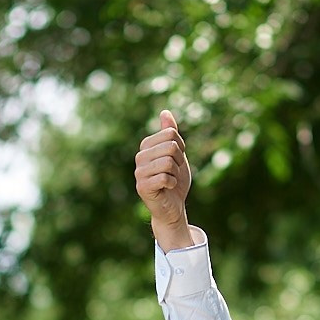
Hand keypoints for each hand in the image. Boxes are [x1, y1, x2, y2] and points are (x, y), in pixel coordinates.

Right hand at [134, 110, 194, 249]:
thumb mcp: (177, 153)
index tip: (176, 160)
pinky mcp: (142, 186)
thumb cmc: (175, 180)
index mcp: (146, 146)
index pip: (171, 133)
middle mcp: (140, 156)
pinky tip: (167, 189)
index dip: (181, 147)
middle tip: (173, 172)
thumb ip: (170, 133)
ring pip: (168, 162)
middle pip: (171, 146)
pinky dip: (172, 184)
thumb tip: (165, 112)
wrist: (173, 207)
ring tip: (169, 181)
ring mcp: (139, 172)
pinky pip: (165, 177)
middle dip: (179, 161)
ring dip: (176, 173)